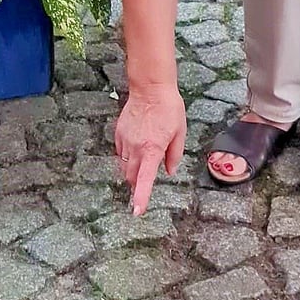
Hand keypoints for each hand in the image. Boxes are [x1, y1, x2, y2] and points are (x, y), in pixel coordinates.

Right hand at [114, 84, 186, 215]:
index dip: (141, 197)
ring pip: (124, 166)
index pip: (144, 180)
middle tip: (144, 184)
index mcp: (152, 150)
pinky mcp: (119, 134)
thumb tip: (169, 171)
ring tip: (143, 161)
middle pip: (131, 177)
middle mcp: (136, 148)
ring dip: (132, 171)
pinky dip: (127, 157)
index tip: (137, 211)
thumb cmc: (169, 109)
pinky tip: (137, 148)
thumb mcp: (180, 133)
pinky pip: (121, 153)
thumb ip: (174, 155)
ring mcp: (125, 141)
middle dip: (137, 184)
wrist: (150, 88)